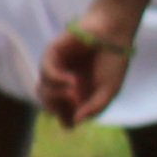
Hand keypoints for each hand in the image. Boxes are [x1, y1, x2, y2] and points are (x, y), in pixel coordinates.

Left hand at [38, 2, 138, 127]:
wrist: (114, 34)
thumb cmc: (113, 61)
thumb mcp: (110, 91)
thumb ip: (95, 108)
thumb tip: (75, 122)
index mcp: (77, 96)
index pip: (61, 116)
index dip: (66, 120)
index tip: (77, 114)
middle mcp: (63, 85)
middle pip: (48, 106)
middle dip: (58, 109)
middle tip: (73, 101)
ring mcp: (56, 70)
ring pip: (43, 91)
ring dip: (56, 95)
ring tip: (74, 90)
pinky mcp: (51, 55)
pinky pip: (46, 73)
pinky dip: (57, 80)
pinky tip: (72, 80)